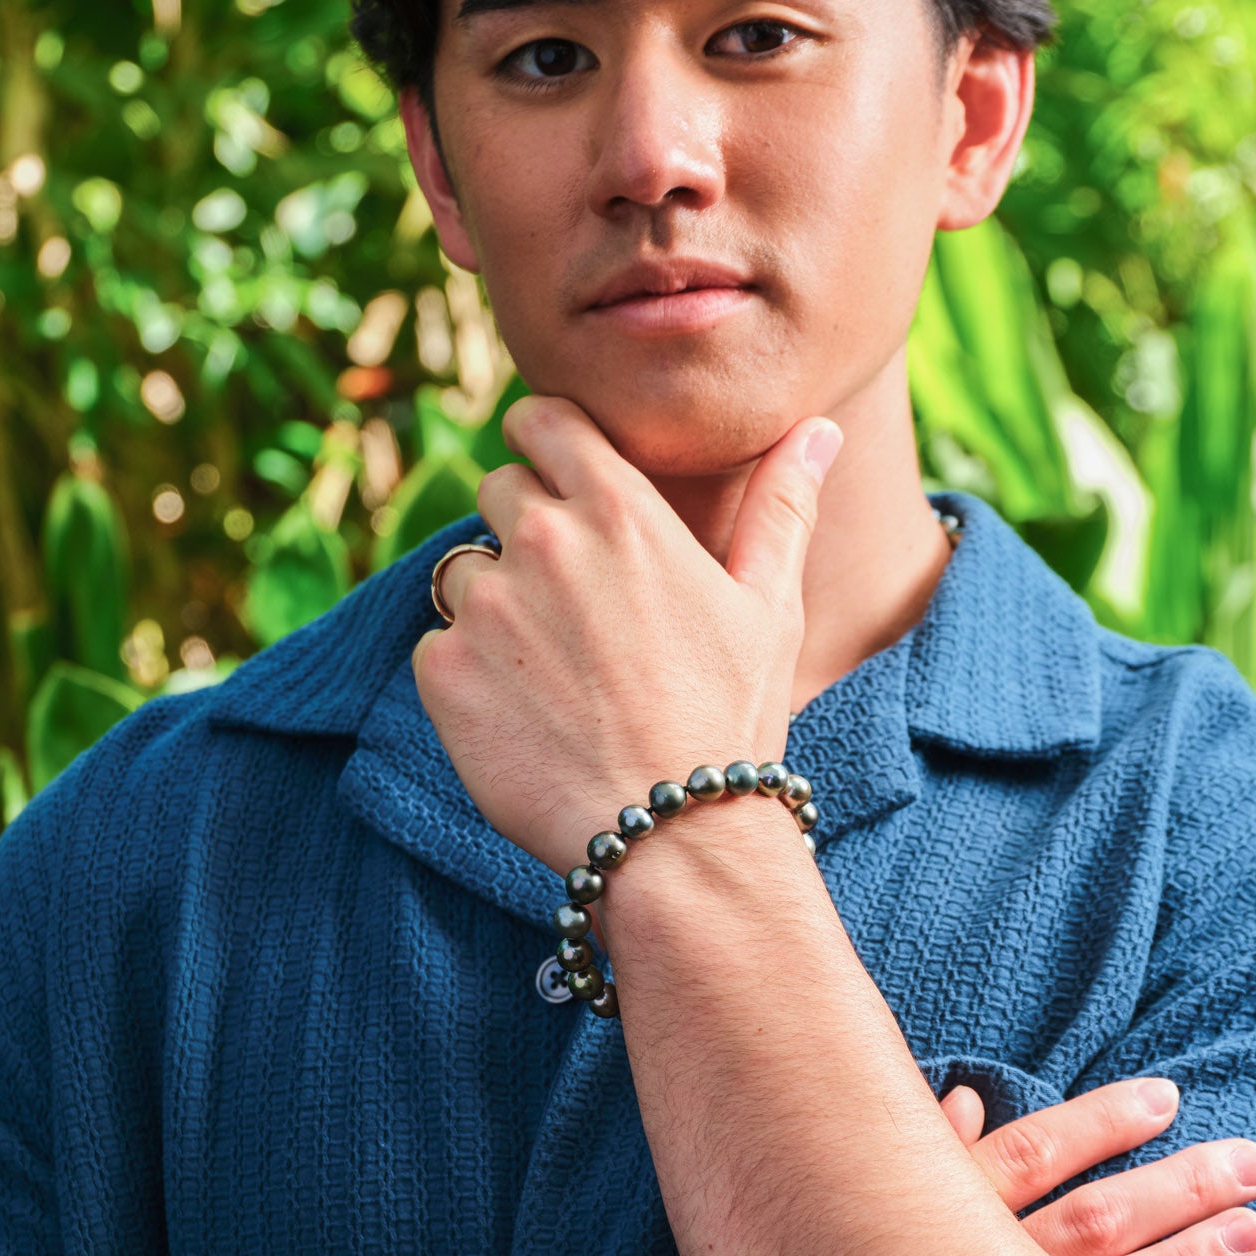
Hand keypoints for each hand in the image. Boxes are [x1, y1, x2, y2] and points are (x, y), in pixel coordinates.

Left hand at [409, 395, 838, 874]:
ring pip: (462, 571)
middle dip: (525, 529)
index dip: (544, 442)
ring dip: (494, 605)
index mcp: (619, 509)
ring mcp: (485, 606)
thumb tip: (819, 430)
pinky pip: (436, 647)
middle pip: (498, 490)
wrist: (674, 835)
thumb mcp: (770, 608)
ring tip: (554, 671)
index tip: (553, 474)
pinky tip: (526, 717)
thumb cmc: (731, 720)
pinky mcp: (443, 672)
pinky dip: (469, 675)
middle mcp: (542, 541)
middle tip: (572, 606)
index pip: (543, 420)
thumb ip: (780, 507)